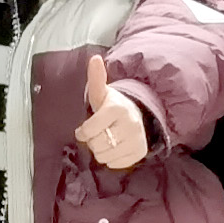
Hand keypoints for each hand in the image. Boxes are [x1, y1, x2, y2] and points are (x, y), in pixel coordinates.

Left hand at [72, 49, 147, 169]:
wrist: (138, 115)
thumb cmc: (112, 105)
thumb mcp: (101, 93)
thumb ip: (95, 78)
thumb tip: (94, 58)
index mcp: (117, 109)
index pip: (89, 130)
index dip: (82, 132)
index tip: (83, 130)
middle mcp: (130, 124)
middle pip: (97, 145)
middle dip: (92, 141)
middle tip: (98, 133)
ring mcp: (138, 139)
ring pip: (105, 156)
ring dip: (100, 151)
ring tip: (106, 139)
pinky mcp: (141, 152)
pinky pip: (116, 164)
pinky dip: (112, 159)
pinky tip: (115, 146)